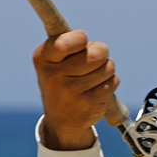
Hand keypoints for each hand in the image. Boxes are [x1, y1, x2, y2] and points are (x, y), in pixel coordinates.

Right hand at [33, 30, 118, 149]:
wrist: (61, 120)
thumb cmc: (60, 80)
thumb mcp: (51, 59)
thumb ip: (65, 41)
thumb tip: (81, 35)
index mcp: (43, 58)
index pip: (66, 41)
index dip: (81, 39)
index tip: (81, 43)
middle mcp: (54, 76)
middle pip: (98, 52)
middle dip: (100, 54)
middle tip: (92, 61)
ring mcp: (72, 92)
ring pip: (108, 66)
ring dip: (106, 69)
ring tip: (92, 78)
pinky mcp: (89, 104)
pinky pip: (112, 82)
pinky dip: (109, 83)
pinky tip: (96, 90)